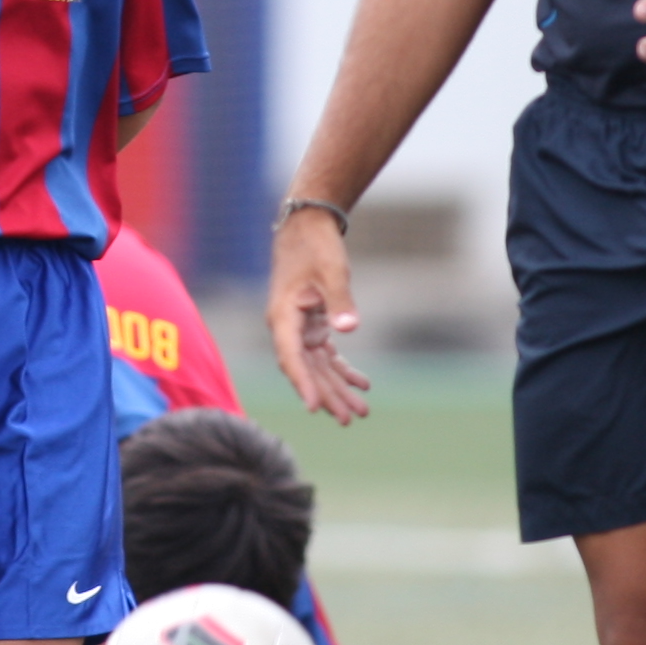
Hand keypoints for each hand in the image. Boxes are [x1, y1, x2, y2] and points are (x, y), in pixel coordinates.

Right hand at [267, 207, 371, 424]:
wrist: (307, 225)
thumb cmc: (316, 245)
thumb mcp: (331, 270)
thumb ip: (339, 301)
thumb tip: (350, 329)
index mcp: (283, 317)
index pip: (291, 358)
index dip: (303, 384)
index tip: (315, 408)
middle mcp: (287, 328)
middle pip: (307, 370)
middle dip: (329, 395)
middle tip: (351, 418)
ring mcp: (299, 328)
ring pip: (318, 367)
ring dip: (338, 387)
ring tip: (361, 410)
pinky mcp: (312, 324)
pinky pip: (326, 355)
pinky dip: (343, 368)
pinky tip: (362, 383)